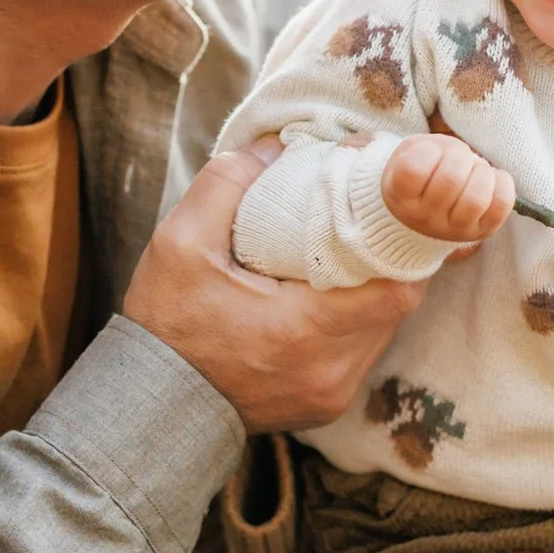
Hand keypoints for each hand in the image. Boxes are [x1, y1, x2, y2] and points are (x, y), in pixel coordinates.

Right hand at [123, 141, 424, 433]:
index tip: (382, 212)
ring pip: (384, 329)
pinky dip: (355, 320)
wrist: (151, 404)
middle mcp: (330, 370)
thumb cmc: (166, 326)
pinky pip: (362, 352)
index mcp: (302, 330)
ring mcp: (331, 394)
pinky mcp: (326, 405)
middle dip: (389, 261)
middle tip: (365, 225)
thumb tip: (273, 147)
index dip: (401, 245)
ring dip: (374, 290)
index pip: (396, 288)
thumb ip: (227, 184)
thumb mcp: (179, 244)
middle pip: (397, 306)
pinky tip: (326, 298)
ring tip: (345, 257)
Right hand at [381, 133, 515, 244]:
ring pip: (476, 199)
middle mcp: (425, 219)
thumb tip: (464, 158)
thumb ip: (429, 148)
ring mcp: (454, 229)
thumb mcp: (410, 154)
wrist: (425, 213)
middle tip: (459, 158)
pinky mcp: (481, 231)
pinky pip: (501, 205)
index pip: (413, 171)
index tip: (430, 152)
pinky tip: (492, 178)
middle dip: (460, 157)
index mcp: (401, 196)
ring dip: (482, 172)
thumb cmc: (420, 173)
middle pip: (450, 180)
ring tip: (476, 169)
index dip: (427, 151)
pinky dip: (503, 183)